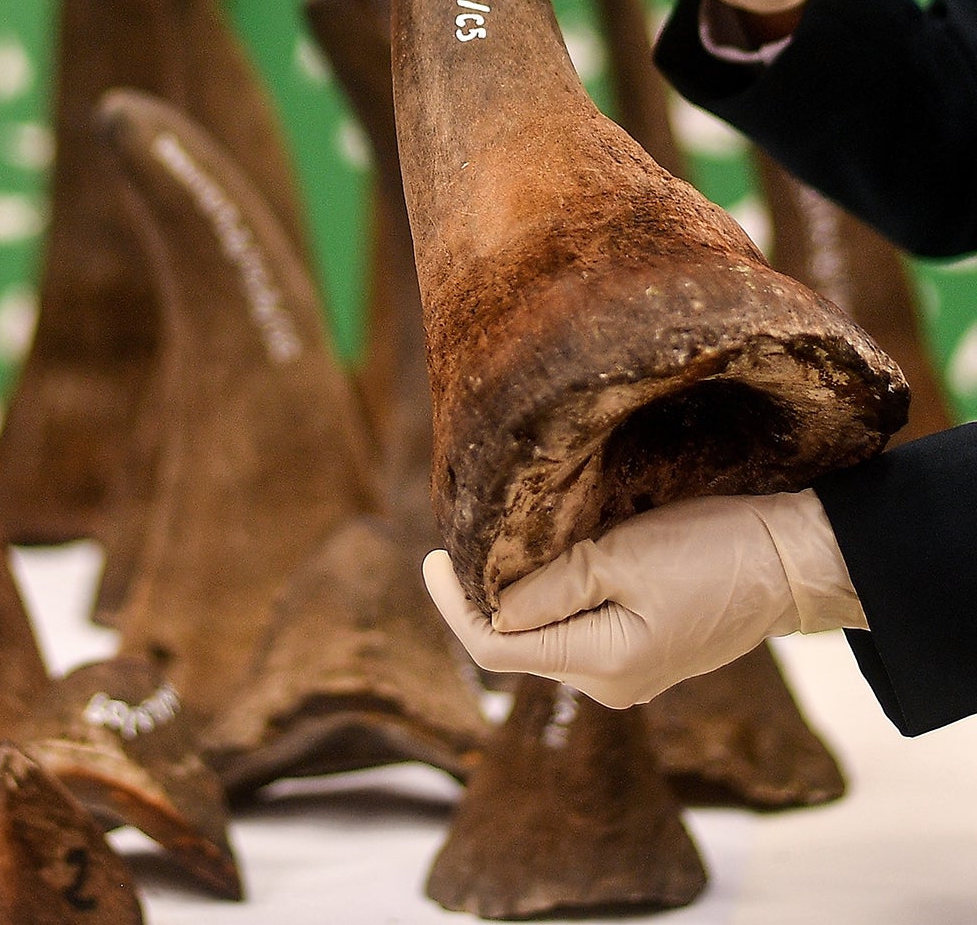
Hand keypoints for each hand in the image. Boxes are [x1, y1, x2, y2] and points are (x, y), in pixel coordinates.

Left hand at [420, 491, 864, 708]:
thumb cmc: (712, 551)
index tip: (432, 557)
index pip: (494, 649)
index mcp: (601, 666)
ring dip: (521, 594)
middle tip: (469, 538)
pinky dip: (553, 598)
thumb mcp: (619, 557)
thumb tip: (490, 607)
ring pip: (545, 635)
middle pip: (517, 644)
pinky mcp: (640, 655)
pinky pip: (575, 629)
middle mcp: (609, 686)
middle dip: (486, 596)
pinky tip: (552, 561)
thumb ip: (548, 589)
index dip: (452, 606)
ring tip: (509, 543)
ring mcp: (625, 675)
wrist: (792, 563)